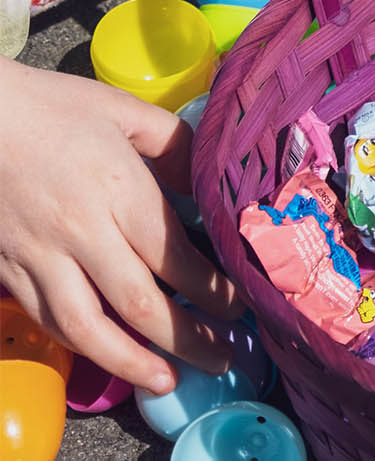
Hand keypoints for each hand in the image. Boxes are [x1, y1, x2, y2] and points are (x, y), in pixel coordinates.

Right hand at [0, 60, 240, 391]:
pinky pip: (48, 318)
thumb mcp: (124, 111)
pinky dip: (82, 344)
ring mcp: (40, 255)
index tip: (239, 306)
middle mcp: (81, 231)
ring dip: (132, 361)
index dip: (212, 291)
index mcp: (119, 190)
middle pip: (140, 303)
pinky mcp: (8, 267)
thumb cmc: (50, 107)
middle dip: (188, 338)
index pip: (174, 257)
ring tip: (168, 380)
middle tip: (223, 357)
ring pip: (88, 326)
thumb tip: (205, 185)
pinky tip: (109, 354)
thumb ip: (174, 147)